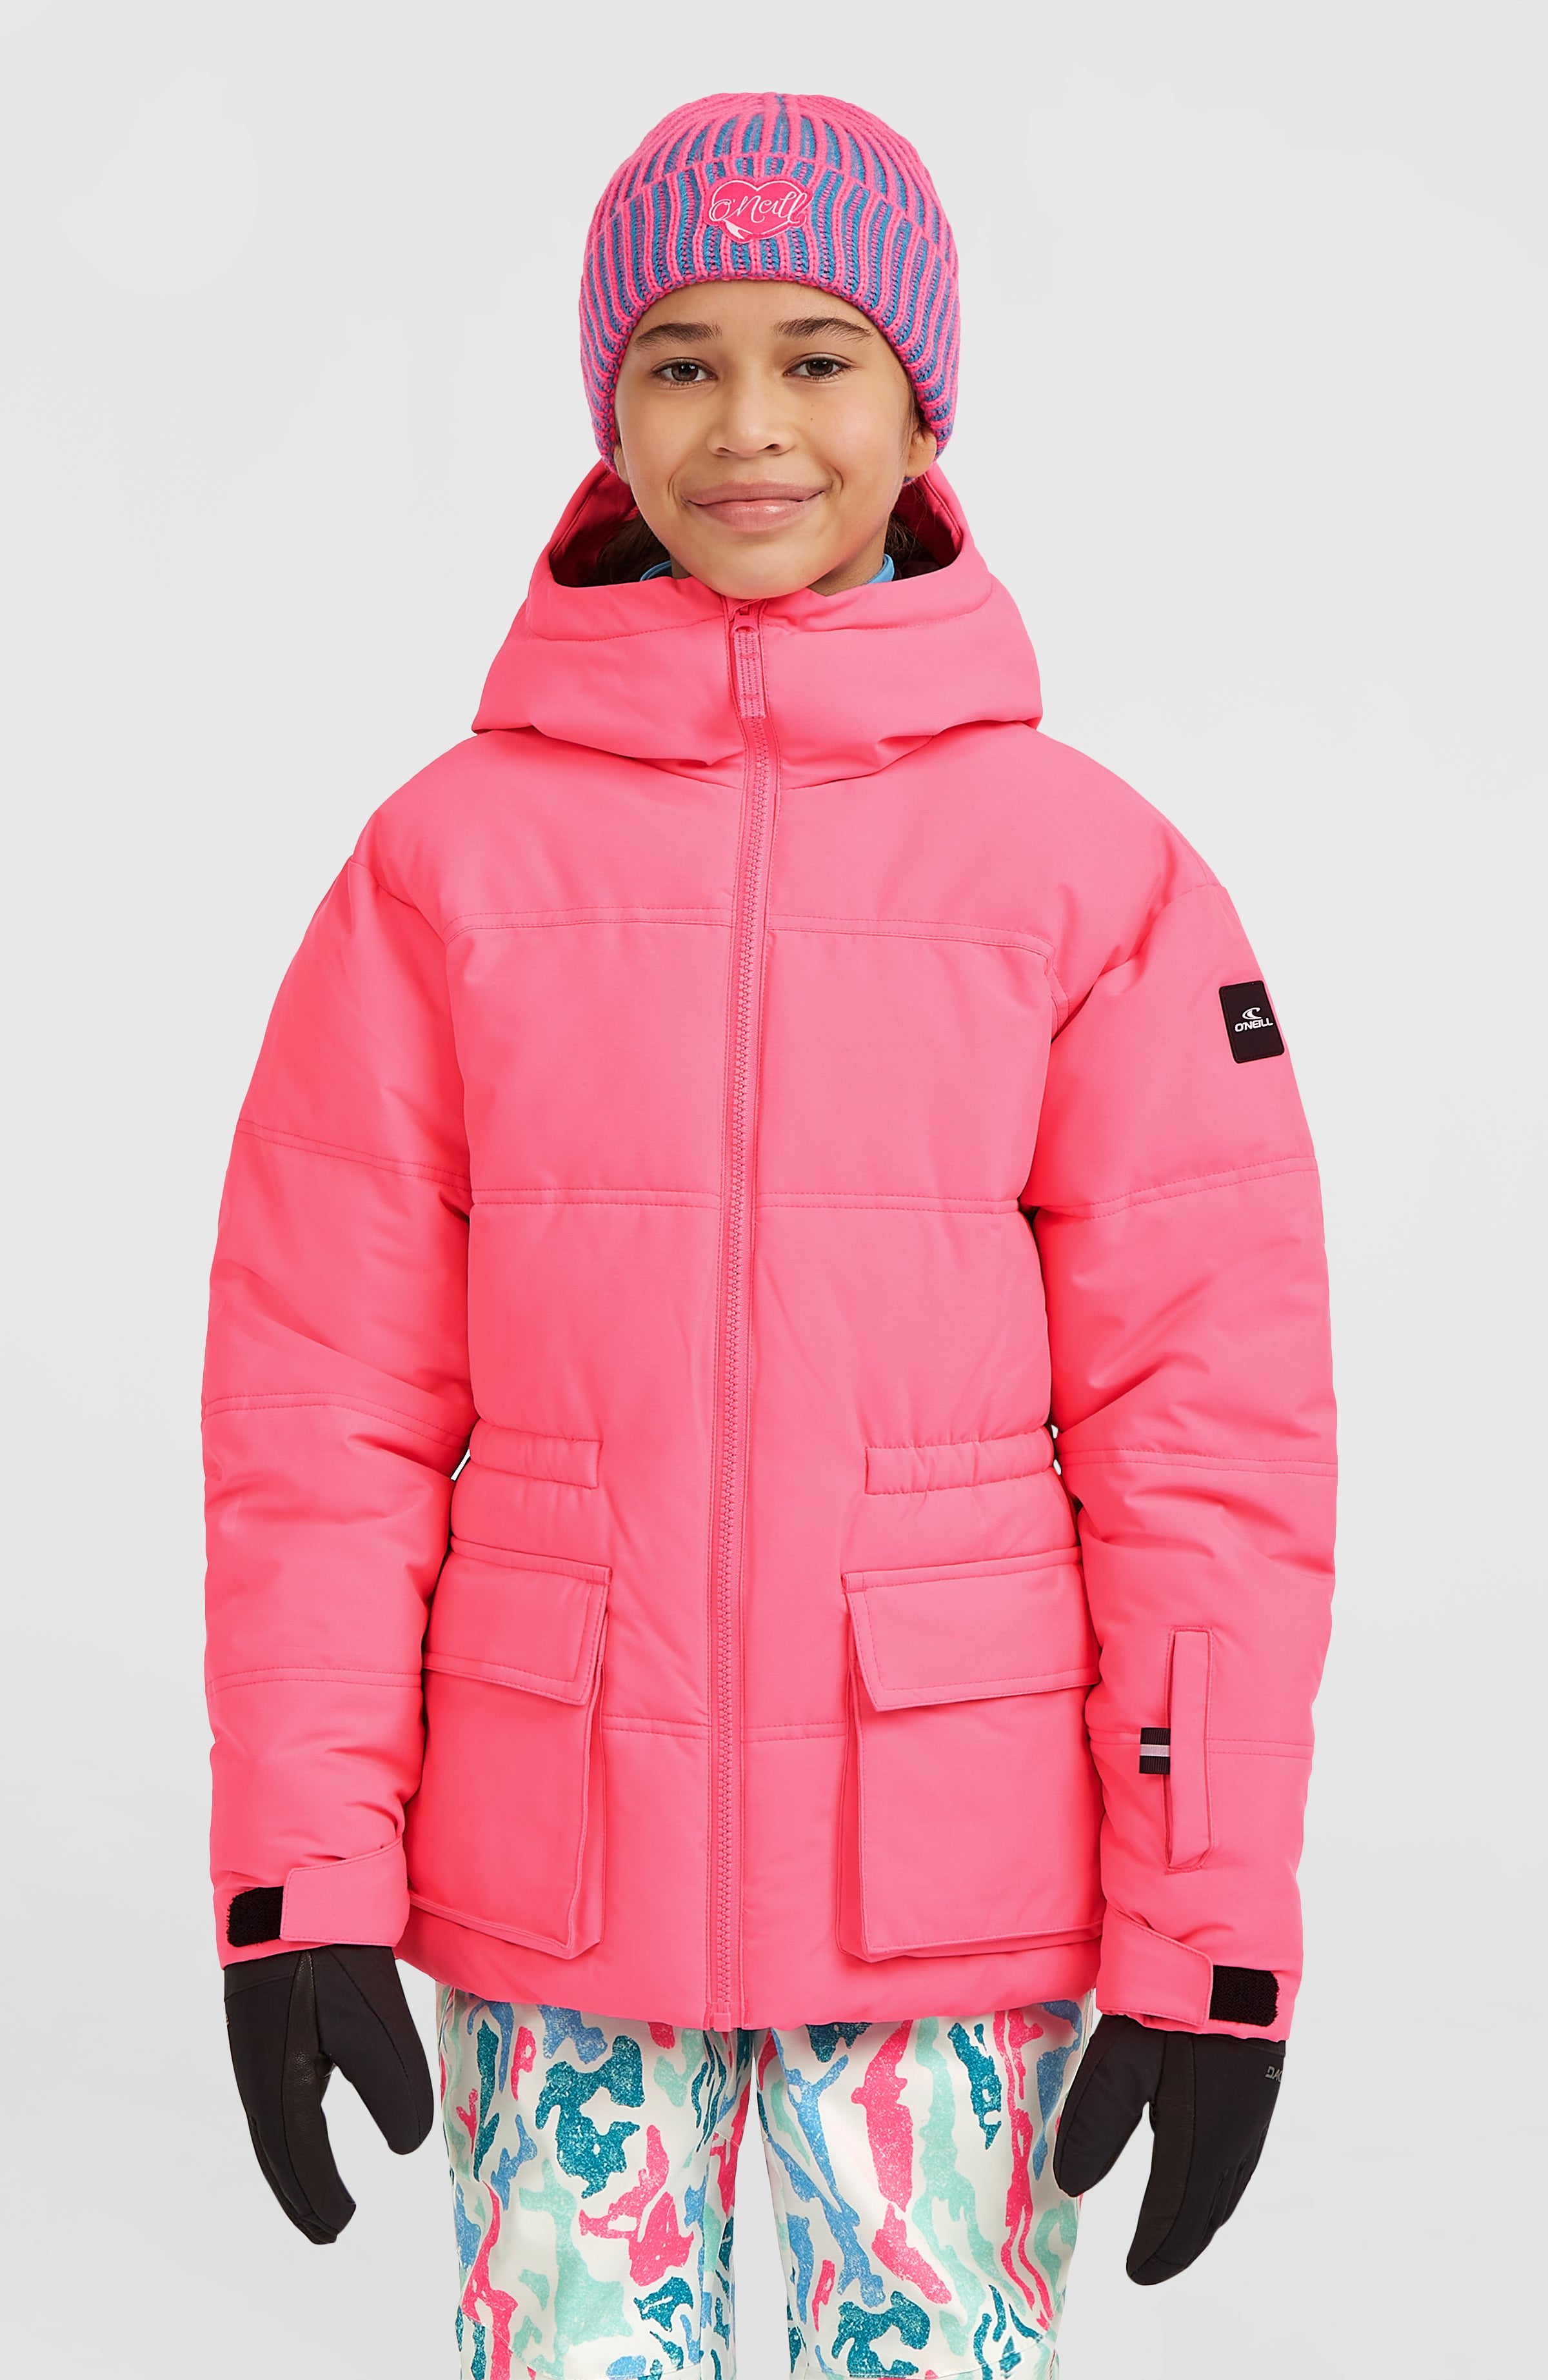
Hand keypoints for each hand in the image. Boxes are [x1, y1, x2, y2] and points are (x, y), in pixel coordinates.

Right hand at [223, 1945, 434, 2242]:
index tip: (341, 2228)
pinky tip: (305, 2119)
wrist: (293, 1889)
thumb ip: (394, 2091)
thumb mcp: (375, 2026)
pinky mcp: (268, 2021)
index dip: (320, 2196)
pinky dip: (291, 2125)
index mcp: (278, 2084)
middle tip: (326, 2231)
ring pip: (274, 2125)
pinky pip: (277, 2093)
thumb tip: (407, 2145)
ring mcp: (258, 2045)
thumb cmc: (331, 1960)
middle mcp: (258, 2072)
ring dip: (293, 2163)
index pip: (298, 2159)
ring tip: (316, 2193)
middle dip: (301, 2194)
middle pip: (277, 2152)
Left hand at [1052, 2014, 1283, 2282]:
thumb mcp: (1120, 2062)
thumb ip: (1096, 2126)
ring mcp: (1253, 2110)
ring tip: (1178, 2234)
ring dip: (1204, 2215)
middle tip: (1154, 2264)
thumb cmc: (1172, 2007)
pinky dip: (1219, 2183)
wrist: (1229, 1954)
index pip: (1178, 2214)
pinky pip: (1239, 2157)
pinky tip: (1206, 2176)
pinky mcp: (1258, 2085)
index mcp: (1205, 2140)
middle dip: (1182, 2241)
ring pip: (1229, 2185)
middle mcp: (1238, 2136)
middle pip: (1211, 2209)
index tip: (1135, 2273)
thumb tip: (1072, 2183)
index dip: (1156, 2248)